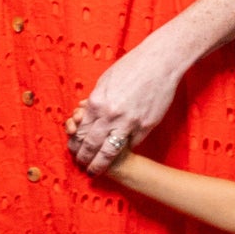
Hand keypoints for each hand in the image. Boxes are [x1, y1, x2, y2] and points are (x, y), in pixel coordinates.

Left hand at [66, 35, 187, 174]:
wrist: (159, 62)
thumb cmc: (131, 67)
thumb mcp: (105, 81)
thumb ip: (95, 101)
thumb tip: (88, 115)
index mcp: (97, 102)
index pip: (80, 131)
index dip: (76, 145)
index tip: (75, 152)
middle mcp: (110, 115)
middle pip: (91, 145)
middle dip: (85, 159)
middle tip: (83, 166)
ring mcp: (129, 122)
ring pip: (109, 152)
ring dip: (100, 164)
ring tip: (96, 171)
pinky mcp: (146, 126)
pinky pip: (132, 144)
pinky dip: (125, 149)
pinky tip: (120, 153)